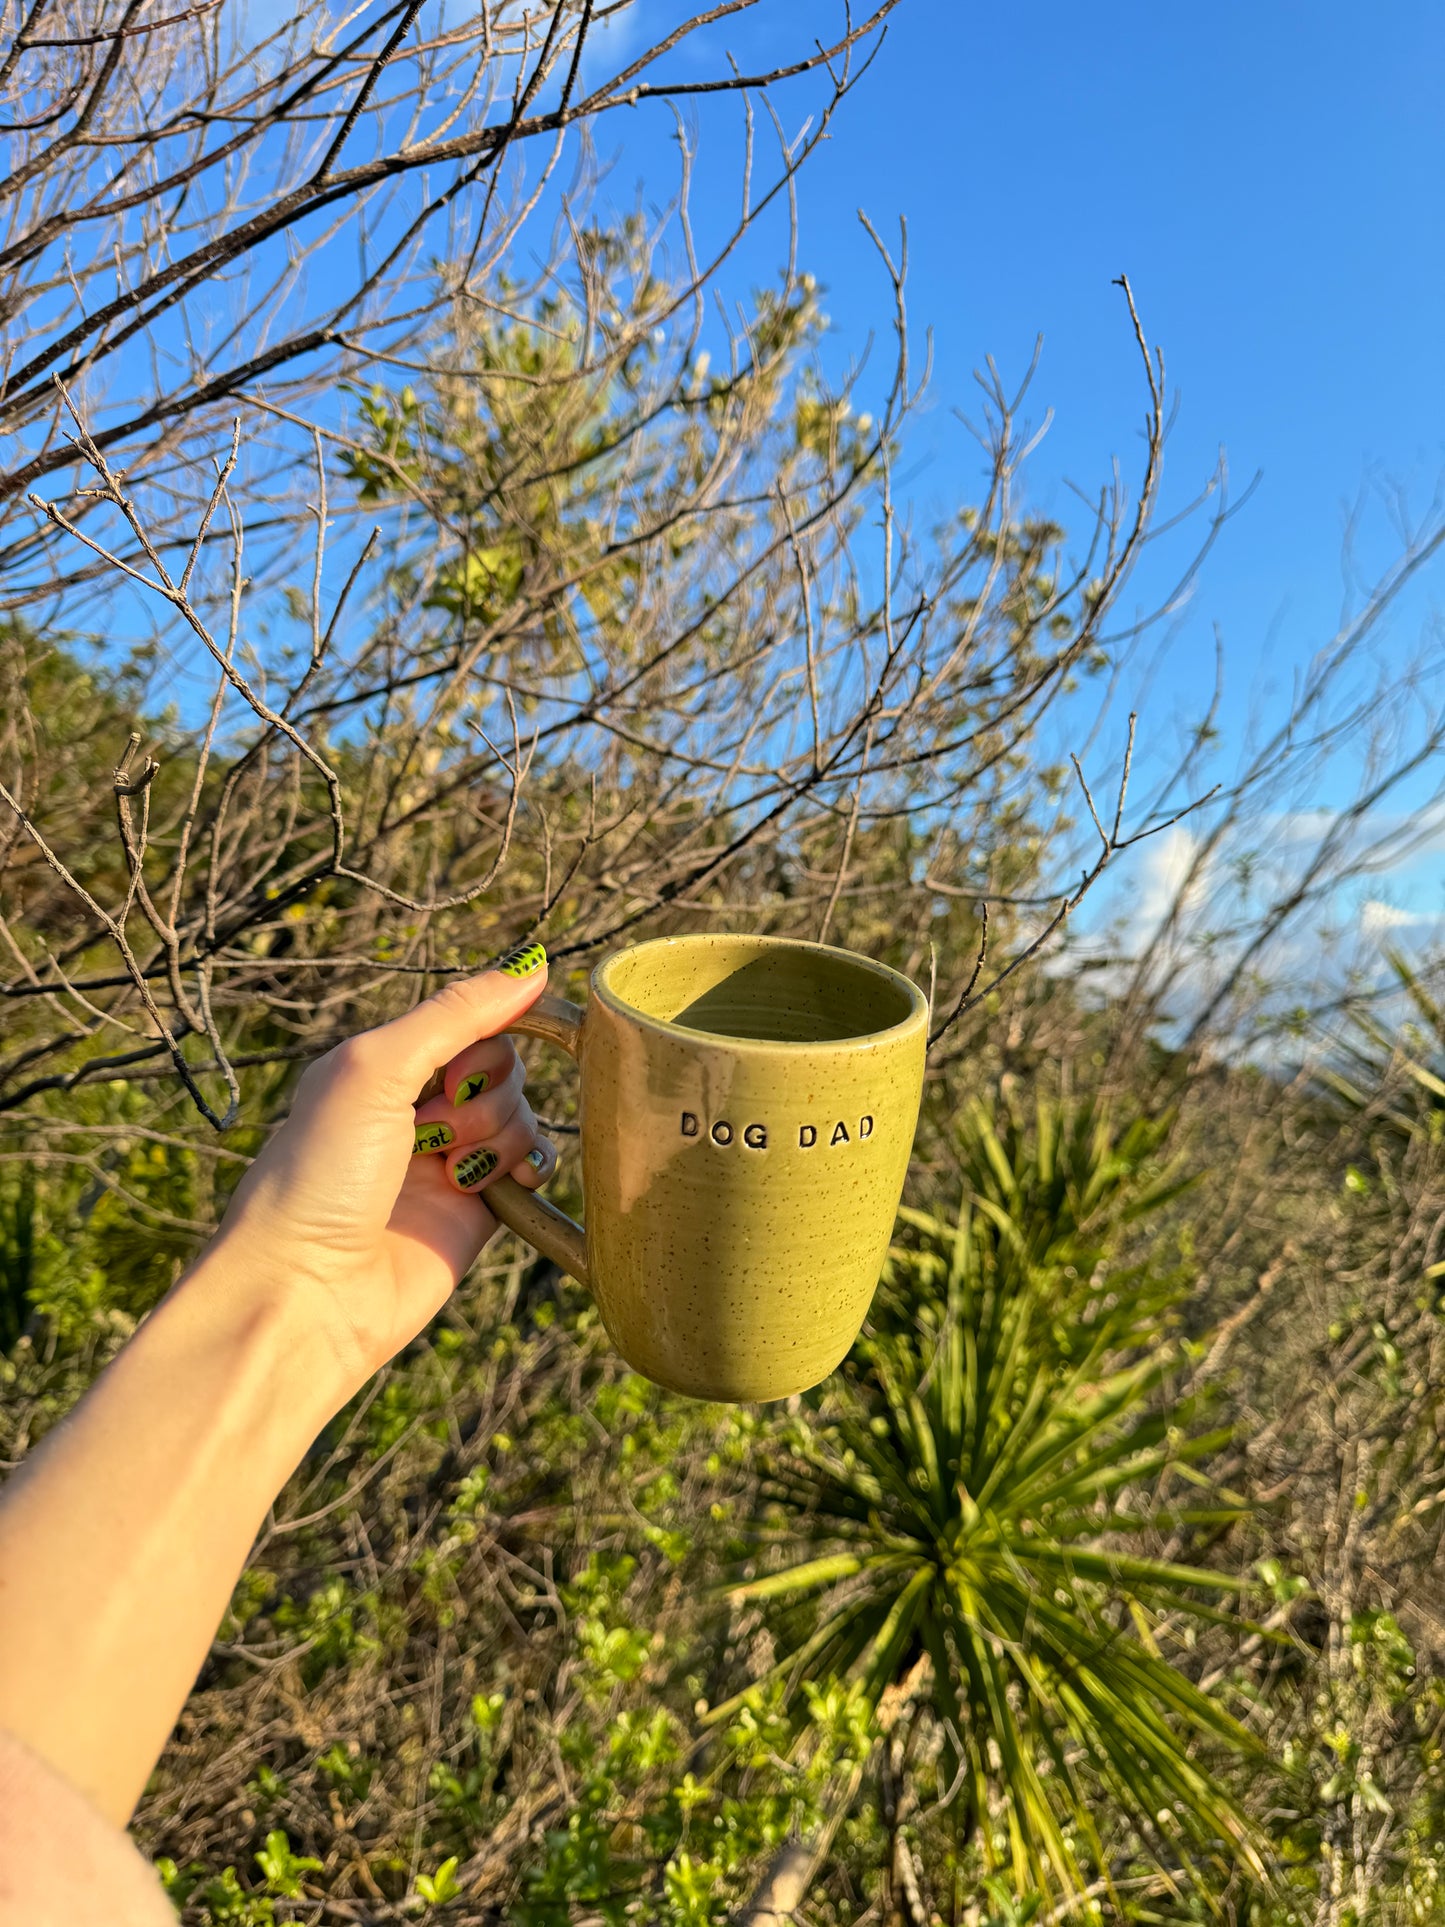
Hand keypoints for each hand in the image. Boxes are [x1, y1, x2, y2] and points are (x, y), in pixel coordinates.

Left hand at [212, 944, 557, 1394]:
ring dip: (494, 1133)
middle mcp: (416, 1107)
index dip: (485, 1029)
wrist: (308, 1293)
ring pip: (521, 1112)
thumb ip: (455, 1014)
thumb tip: (534, 964)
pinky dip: (529, 1165)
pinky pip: (534, 1165)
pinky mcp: (479, 1210)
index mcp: (382, 1065)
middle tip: (431, 1128)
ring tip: (448, 1170)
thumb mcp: (376, 1069)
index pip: (466, 1018)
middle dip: (480, 1090)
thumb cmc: (319, 1175)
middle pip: (501, 1063)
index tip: (470, 1057)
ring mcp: (450, 1159)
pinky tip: (504, 1182)